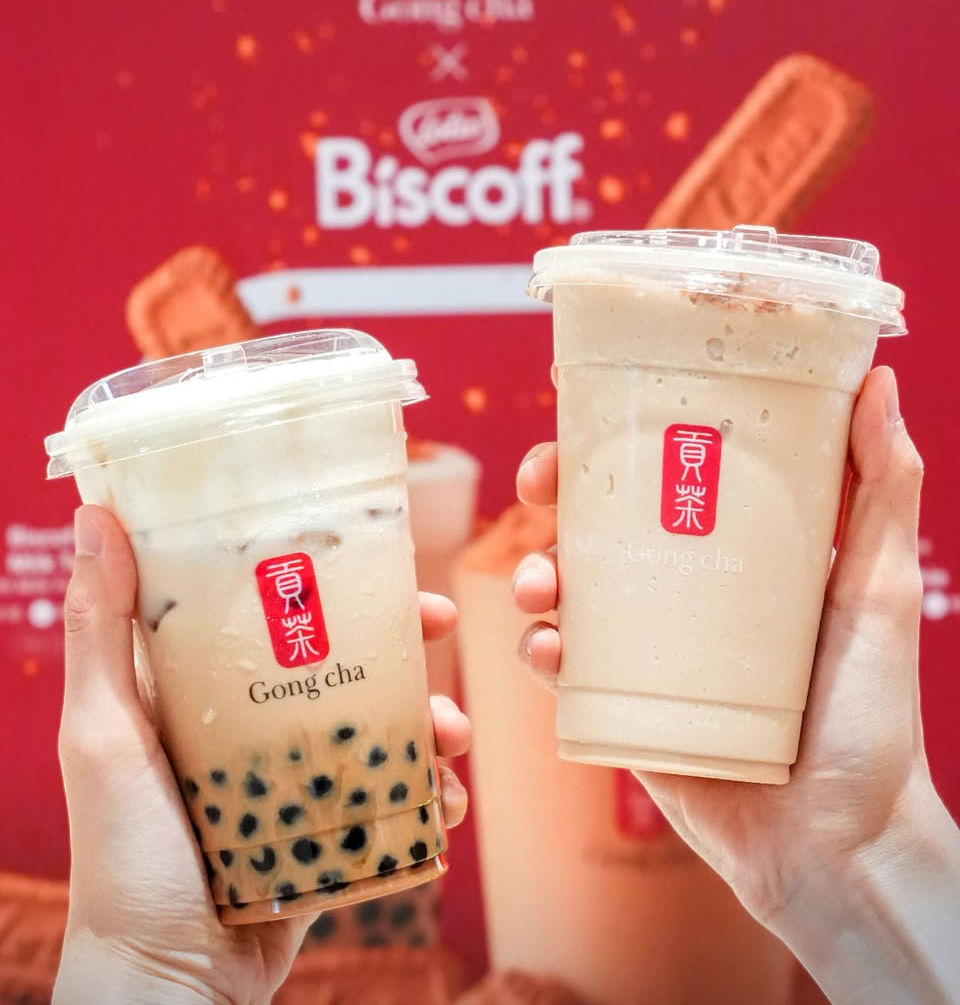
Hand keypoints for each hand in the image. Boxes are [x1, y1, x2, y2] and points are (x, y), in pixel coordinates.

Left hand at [55, 506, 470, 1004]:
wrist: (167, 984)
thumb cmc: (122, 855)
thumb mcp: (104, 733)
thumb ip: (101, 631)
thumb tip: (93, 515)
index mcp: (205, 691)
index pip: (272, 609)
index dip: (325, 574)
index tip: (373, 551)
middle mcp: (254, 726)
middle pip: (342, 660)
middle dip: (402, 640)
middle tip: (442, 624)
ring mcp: (297, 781)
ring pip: (380, 726)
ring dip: (431, 721)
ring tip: (453, 736)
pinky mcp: (329, 834)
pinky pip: (392, 801)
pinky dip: (428, 796)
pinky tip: (445, 803)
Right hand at [514, 366, 932, 923]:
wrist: (837, 845)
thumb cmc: (870, 717)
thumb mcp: (879, 590)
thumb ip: (883, 489)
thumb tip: (881, 382)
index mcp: (737, 554)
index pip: (666, 478)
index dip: (618, 444)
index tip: (587, 419)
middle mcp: (685, 595)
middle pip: (599, 525)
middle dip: (553, 498)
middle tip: (538, 487)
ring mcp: (648, 653)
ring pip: (567, 593)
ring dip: (535, 574)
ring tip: (540, 587)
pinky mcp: (622, 710)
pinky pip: (565, 671)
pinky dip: (544, 652)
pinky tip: (552, 652)